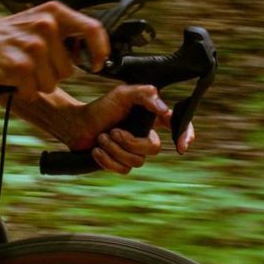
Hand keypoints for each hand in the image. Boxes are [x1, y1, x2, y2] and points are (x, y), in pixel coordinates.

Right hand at [0, 1, 108, 96]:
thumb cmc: (15, 33)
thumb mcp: (44, 20)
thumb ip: (70, 33)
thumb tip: (96, 55)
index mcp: (56, 13)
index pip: (93, 29)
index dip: (99, 51)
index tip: (96, 65)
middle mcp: (46, 26)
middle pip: (69, 70)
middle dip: (53, 74)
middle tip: (35, 64)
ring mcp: (32, 46)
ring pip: (51, 84)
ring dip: (37, 84)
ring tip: (23, 69)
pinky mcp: (19, 66)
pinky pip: (33, 91)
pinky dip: (24, 91)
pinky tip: (15, 78)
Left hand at [68, 84, 194, 173]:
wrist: (78, 125)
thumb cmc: (102, 107)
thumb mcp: (122, 94)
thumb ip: (143, 95)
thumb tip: (162, 107)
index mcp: (152, 118)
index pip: (176, 125)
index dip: (185, 135)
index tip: (181, 146)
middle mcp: (146, 135)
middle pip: (154, 148)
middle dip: (131, 142)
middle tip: (113, 131)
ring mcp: (135, 152)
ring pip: (137, 161)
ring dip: (114, 149)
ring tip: (100, 138)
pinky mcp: (122, 164)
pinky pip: (123, 170)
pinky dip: (107, 160)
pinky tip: (96, 150)